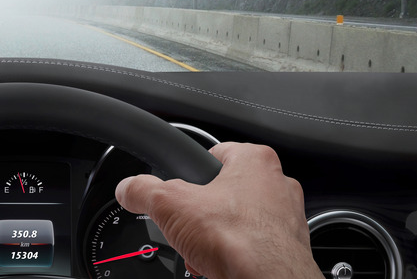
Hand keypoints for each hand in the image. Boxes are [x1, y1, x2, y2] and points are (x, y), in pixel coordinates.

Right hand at [115, 142, 322, 278]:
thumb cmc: (240, 239)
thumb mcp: (169, 204)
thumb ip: (143, 190)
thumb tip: (128, 188)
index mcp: (255, 160)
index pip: (214, 154)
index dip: (190, 173)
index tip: (179, 190)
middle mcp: (277, 184)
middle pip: (224, 191)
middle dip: (203, 211)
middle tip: (190, 225)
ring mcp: (287, 217)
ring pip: (238, 220)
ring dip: (217, 235)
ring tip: (204, 248)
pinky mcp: (288, 248)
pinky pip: (252, 245)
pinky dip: (235, 254)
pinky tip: (221, 263)